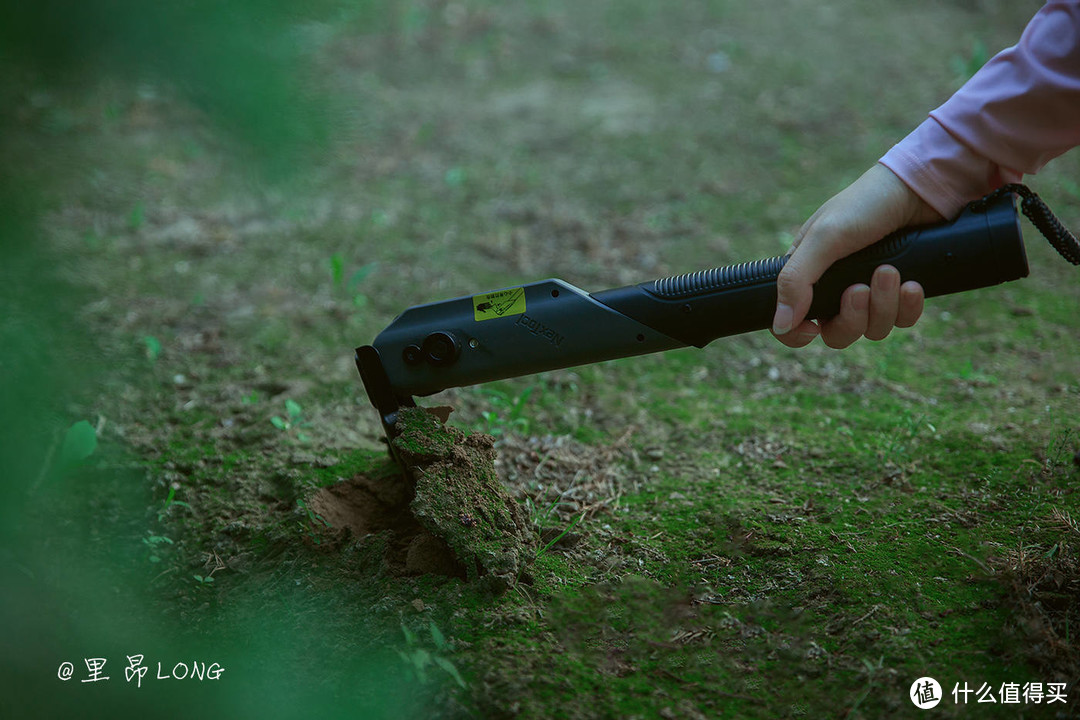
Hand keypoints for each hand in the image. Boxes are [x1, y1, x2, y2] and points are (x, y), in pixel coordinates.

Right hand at [771, 164, 943, 348]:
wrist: (920, 189)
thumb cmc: (865, 204)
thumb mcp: (824, 238)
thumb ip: (796, 280)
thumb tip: (779, 323)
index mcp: (809, 275)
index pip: (790, 321)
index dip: (798, 334)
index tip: (814, 328)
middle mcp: (836, 289)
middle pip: (836, 333)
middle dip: (852, 317)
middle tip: (860, 288)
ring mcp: (871, 292)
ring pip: (872, 329)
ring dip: (883, 304)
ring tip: (891, 271)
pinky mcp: (901, 292)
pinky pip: (902, 320)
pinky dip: (908, 306)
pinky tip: (912, 283)